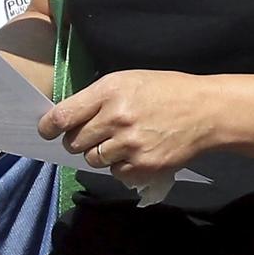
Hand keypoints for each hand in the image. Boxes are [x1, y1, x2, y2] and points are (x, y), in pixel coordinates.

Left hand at [43, 71, 218, 182]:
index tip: (46, 131)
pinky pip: (115, 173)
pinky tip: (137, 152)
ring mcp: (129, 145)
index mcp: (109, 92)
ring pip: (93, 160)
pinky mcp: (143, 165)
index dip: (47, 127)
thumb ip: (97, 98)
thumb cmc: (166, 91)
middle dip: (81, 140)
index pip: (62, 116)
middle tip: (98, 134)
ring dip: (101, 154)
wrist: (207, 112)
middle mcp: (116, 118)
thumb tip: (66, 120)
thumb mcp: (130, 80)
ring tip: (122, 143)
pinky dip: (122, 166)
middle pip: (74, 143)